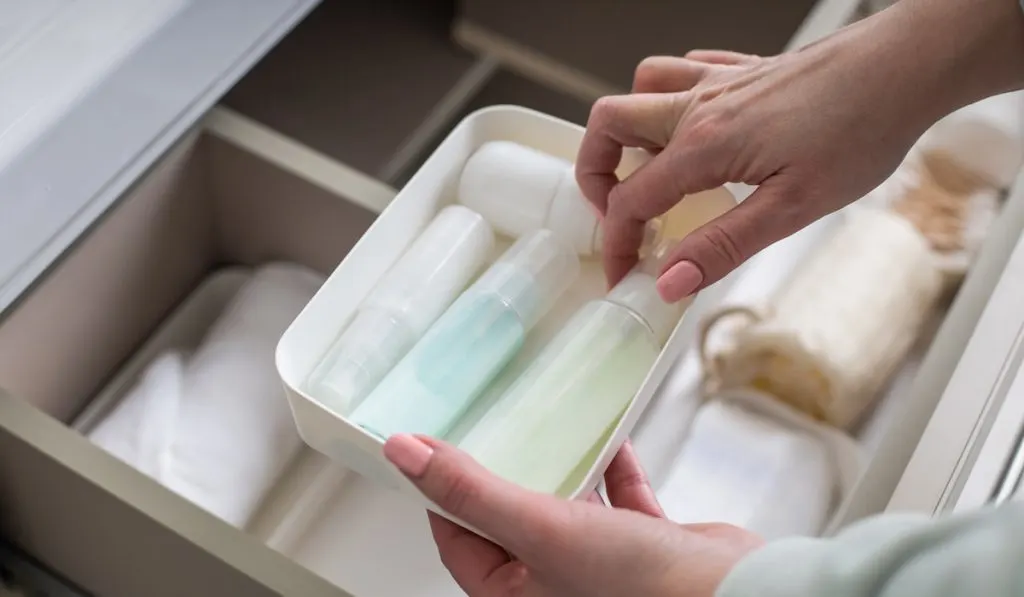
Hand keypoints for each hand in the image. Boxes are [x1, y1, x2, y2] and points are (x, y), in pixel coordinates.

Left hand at [384, 434, 762, 596]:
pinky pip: (620, 501)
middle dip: (503, 472)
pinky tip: (613, 439)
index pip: (459, 540)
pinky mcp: (645, 549)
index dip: (443, 493)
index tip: (434, 448)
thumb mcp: (539, 529)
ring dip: (561, 466)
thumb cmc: (640, 588)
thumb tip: (405, 453)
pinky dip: (614, 469)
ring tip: (547, 424)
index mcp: (516, 595)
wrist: (736, 595)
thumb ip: (472, 491)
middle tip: (487, 425)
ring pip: (567, 507)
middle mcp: (555, 584)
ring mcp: (601, 567)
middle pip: (512, 520)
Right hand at [576, 0, 1023, 297]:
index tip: (623, 275)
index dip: (617, 244)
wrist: (904, 70)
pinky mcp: (742, 70)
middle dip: (594, 173)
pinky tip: (690, 125)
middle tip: (614, 214)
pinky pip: (682, 71)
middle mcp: (699, 107)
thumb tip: (670, 281)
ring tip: (644, 171)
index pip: (631, 200)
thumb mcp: (791, 208)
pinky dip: (667, 98)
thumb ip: (722, 245)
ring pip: (639, 91)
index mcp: (703, 146)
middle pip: (608, 126)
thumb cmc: (860, 130)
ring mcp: (718, 82)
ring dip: (626, 131)